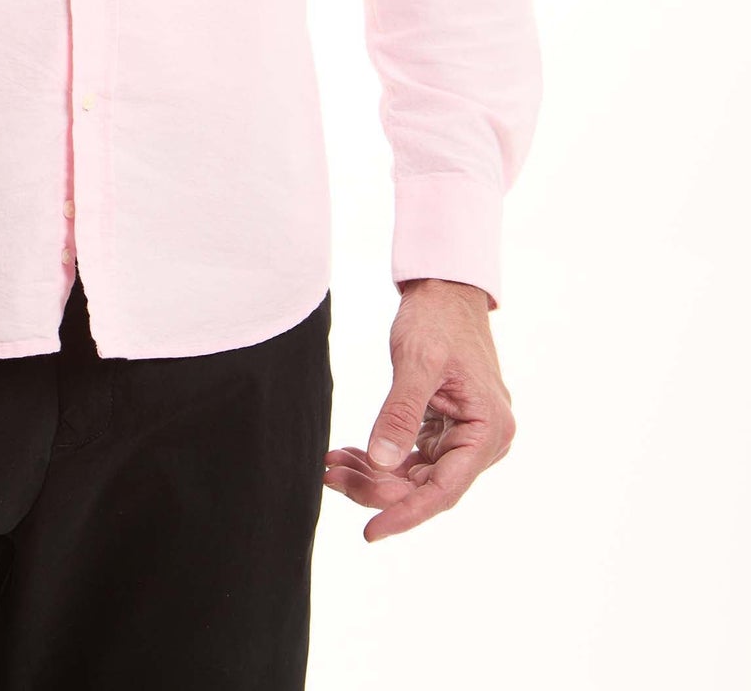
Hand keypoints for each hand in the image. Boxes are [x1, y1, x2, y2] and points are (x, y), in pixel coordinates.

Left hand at [322, 278, 515, 541]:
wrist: (446, 288)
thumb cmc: (437, 318)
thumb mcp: (417, 362)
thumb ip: (400, 413)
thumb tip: (380, 462)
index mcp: (489, 431)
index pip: (444, 490)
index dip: (404, 513)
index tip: (369, 531)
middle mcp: (484, 442)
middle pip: (426, 486)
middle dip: (377, 487)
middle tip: (330, 476)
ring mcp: (466, 437)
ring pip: (416, 474)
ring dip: (373, 474)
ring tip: (332, 466)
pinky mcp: (448, 428)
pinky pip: (413, 456)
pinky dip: (381, 456)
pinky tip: (349, 454)